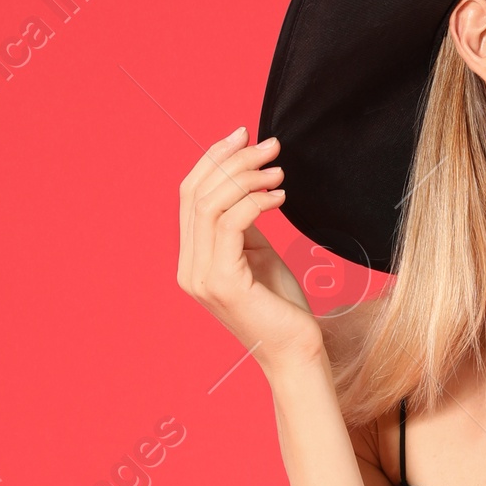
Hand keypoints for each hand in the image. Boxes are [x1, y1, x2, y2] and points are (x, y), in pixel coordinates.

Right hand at [177, 130, 322, 375]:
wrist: (297, 351)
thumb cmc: (282, 305)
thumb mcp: (257, 253)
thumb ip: (241, 222)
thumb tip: (244, 179)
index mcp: (192, 259)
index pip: (190, 195)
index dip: (214, 159)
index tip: (245, 134)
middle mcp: (189, 268)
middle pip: (196, 193)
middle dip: (232, 160)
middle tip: (269, 144)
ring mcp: (201, 278)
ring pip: (210, 204)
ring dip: (247, 177)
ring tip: (279, 169)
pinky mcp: (223, 283)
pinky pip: (231, 223)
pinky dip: (256, 201)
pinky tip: (281, 196)